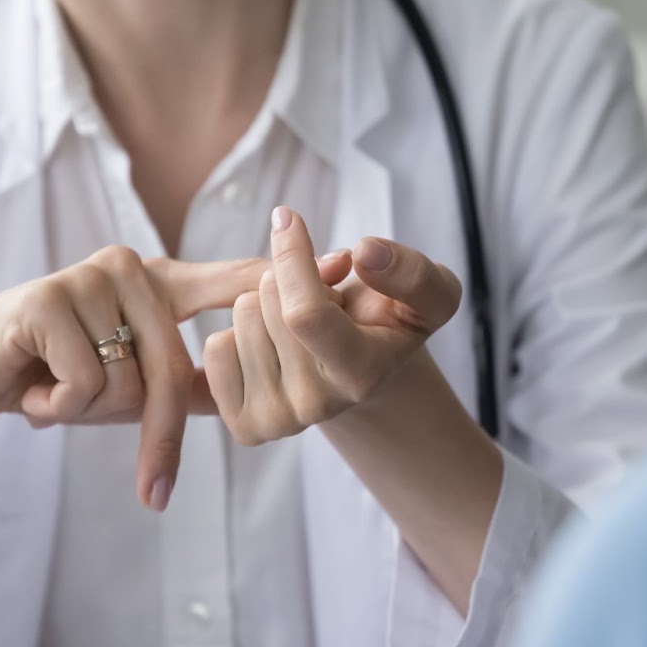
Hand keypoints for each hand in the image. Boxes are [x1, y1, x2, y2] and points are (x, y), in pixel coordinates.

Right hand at [0, 246, 268, 509]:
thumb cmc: (54, 374)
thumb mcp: (128, 381)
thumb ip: (186, 381)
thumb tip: (256, 397)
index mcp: (159, 282)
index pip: (232, 283)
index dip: (285, 281)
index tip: (346, 268)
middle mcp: (131, 267)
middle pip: (174, 369)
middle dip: (144, 429)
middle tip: (102, 438)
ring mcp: (88, 276)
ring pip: (125, 384)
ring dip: (83, 409)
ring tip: (50, 386)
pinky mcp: (47, 299)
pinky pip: (83, 385)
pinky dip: (53, 403)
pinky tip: (28, 383)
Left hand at [198, 206, 463, 444]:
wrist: (364, 374)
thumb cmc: (391, 322)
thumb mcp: (430, 293)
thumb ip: (412, 272)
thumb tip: (365, 253)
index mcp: (362, 374)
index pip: (304, 313)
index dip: (292, 257)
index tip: (288, 219)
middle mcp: (318, 406)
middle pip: (265, 303)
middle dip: (288, 279)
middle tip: (320, 297)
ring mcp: (279, 422)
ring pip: (240, 319)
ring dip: (267, 304)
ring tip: (300, 324)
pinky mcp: (245, 427)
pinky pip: (216, 348)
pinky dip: (239, 331)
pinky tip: (273, 345)